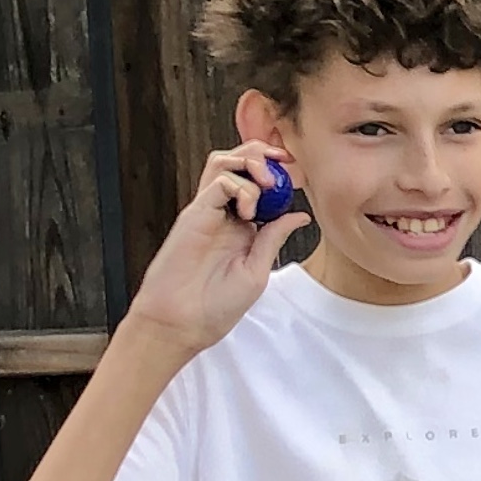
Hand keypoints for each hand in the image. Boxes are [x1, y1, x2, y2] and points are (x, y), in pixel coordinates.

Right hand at [127, 142, 309, 355]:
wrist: (181, 324)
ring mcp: (207, 212)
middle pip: (239, 163)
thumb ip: (274, 238)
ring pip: (224, 162)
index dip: (279, 173)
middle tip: (285, 166)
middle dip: (264, 155)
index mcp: (240, 228)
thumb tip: (299, 215)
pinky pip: (217, 181)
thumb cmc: (214, 307)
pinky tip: (247, 210)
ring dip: (250, 161)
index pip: (258, 184)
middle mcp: (223, 215)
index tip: (299, 176)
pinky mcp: (194, 214)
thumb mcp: (257, 271)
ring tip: (267, 183)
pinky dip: (239, 185)